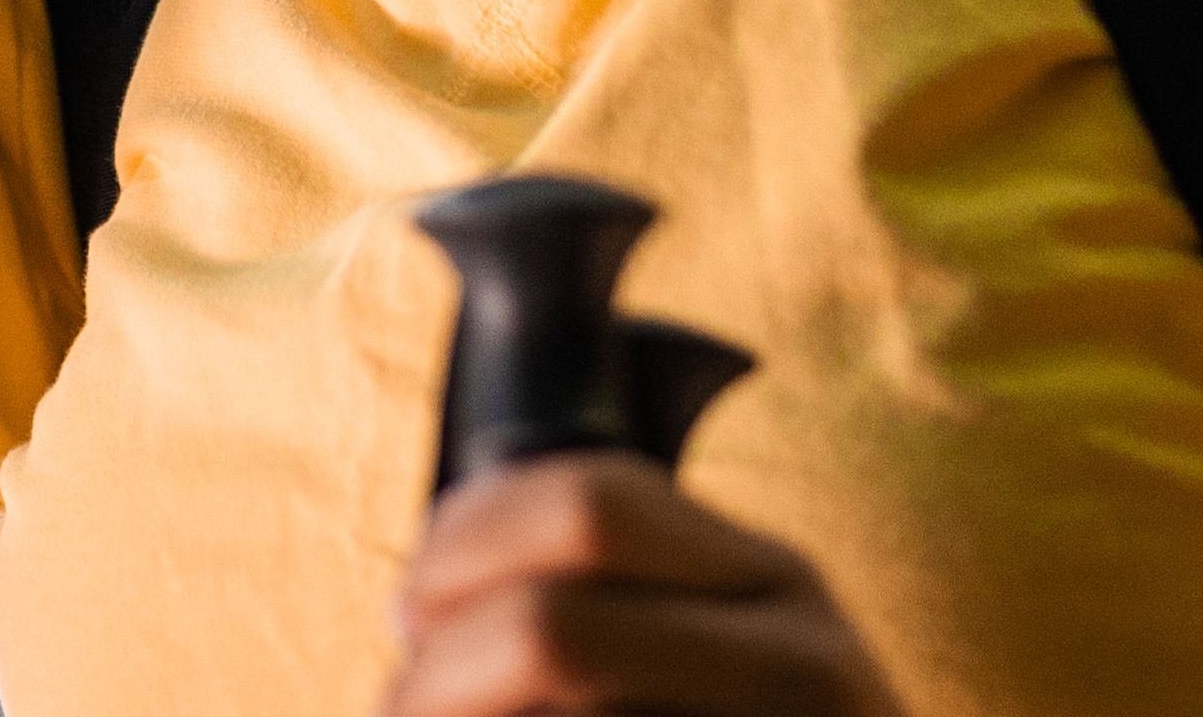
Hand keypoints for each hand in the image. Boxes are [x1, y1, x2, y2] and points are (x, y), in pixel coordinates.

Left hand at [389, 455, 910, 716]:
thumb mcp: (729, 653)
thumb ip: (622, 600)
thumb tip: (421, 604)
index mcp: (774, 579)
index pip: (588, 505)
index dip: (462, 544)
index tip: (410, 604)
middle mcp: (800, 662)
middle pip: (549, 630)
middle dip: (439, 671)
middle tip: (402, 705)